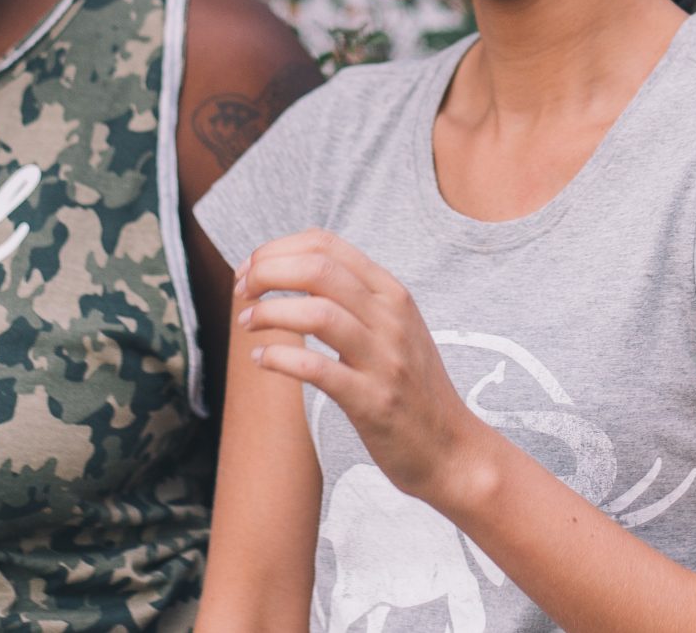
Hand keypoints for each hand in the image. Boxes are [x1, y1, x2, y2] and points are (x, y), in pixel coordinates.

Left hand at [234, 228, 481, 505]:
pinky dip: (279, 358)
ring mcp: (384, 359)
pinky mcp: (373, 401)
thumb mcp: (394, 327)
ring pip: (317, 313)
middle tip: (242, 291)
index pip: (326, 245)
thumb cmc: (412, 387)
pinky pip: (317, 368)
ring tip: (247, 323)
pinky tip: (262, 359)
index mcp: (391, 293)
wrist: (453, 449)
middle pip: (318, 269)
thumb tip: (294, 270)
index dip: (278, 250)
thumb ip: (355, 297)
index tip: (251, 268)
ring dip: (270, 313)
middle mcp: (390, 318)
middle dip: (267, 272)